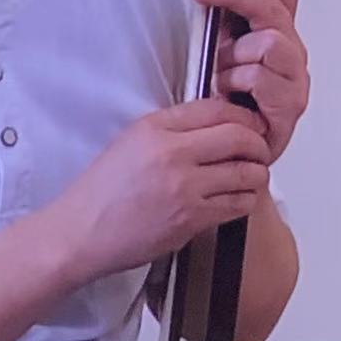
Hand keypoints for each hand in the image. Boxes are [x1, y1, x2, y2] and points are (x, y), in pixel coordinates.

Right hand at [48, 99, 272, 284]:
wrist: (81, 231)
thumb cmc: (102, 192)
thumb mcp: (130, 142)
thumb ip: (170, 129)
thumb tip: (213, 125)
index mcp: (154, 128)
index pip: (216, 108)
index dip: (243, 116)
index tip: (250, 125)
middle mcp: (171, 152)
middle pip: (239, 137)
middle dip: (258, 144)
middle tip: (259, 151)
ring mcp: (183, 187)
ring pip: (246, 173)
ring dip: (256, 174)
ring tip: (251, 176)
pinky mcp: (191, 218)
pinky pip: (238, 204)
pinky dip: (246, 200)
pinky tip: (237, 198)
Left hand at [193, 0, 309, 160]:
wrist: (224, 150)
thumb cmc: (222, 102)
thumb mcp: (217, 49)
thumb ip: (222, 18)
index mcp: (279, 33)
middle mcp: (292, 53)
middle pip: (275, 9)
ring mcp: (294, 80)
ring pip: (271, 41)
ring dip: (236, 54)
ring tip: (221, 74)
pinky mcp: (289, 107)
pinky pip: (262, 76)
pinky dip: (237, 80)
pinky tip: (228, 93)